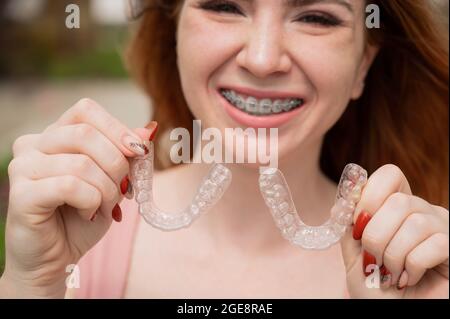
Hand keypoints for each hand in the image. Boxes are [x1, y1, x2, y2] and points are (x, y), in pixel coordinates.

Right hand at [0, 98, 156, 297]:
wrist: (58, 258)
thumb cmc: (84, 216)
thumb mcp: (112, 181)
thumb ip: (125, 155)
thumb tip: (148, 130)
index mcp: (55, 135)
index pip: (86, 110)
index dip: (117, 128)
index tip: (139, 152)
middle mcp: (33, 145)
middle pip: (86, 133)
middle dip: (117, 164)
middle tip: (124, 189)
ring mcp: (22, 168)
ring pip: (82, 163)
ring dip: (107, 190)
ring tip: (105, 207)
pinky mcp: (21, 195)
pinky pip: (71, 186)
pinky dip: (91, 202)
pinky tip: (88, 213)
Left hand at [341, 164, 448, 297]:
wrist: (391, 314)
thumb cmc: (375, 288)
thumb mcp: (353, 253)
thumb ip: (349, 223)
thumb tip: (347, 195)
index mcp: (396, 207)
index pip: (390, 175)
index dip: (369, 196)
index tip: (357, 226)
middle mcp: (423, 211)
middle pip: (398, 200)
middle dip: (376, 235)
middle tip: (373, 260)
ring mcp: (442, 228)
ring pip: (415, 222)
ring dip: (393, 255)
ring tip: (390, 274)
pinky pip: (434, 244)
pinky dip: (413, 266)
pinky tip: (409, 279)